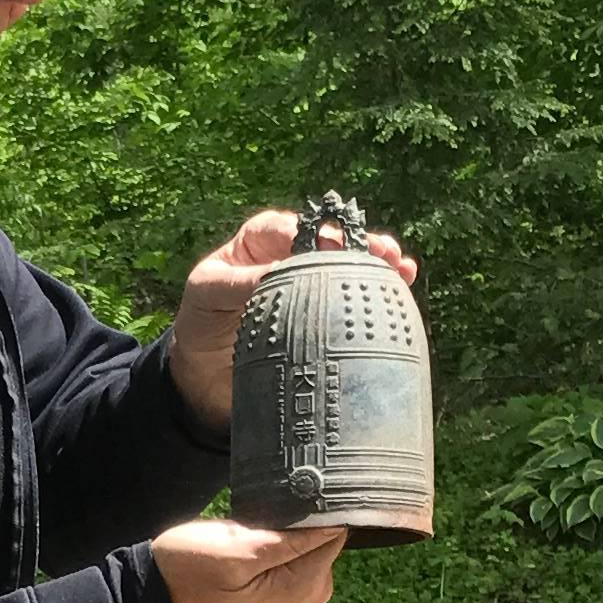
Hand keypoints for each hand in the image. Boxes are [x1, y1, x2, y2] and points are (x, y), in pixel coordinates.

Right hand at [151, 518, 347, 602]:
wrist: (162, 585)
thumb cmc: (193, 569)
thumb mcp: (239, 550)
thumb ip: (291, 542)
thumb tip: (338, 524)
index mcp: (303, 585)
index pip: (336, 534)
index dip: (317, 510)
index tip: (291, 497)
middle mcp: (307, 586)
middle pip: (328, 532)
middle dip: (301, 515)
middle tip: (264, 509)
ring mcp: (295, 579)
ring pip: (311, 531)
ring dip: (288, 517)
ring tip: (256, 516)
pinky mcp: (281, 568)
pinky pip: (296, 536)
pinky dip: (281, 523)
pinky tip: (257, 521)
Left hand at [167, 209, 420, 432]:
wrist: (202, 373)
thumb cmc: (200, 322)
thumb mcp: (208, 294)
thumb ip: (238, 282)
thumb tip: (279, 270)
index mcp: (261, 241)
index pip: (293, 229)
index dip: (318, 234)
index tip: (337, 245)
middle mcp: (291, 257)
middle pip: (332, 244)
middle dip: (360, 246)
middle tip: (385, 253)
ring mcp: (311, 286)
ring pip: (349, 268)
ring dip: (378, 267)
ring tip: (402, 269)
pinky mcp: (323, 315)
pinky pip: (353, 300)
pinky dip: (377, 295)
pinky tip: (401, 290)